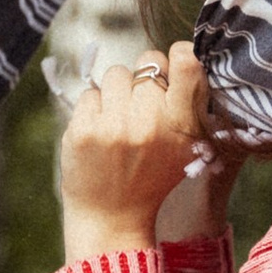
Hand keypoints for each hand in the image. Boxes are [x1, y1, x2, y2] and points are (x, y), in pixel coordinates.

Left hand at [60, 43, 221, 261]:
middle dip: (142, 80)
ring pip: (116, 73)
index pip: (187, 62)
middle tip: (140, 109)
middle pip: (147, 63)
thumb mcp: (185, 148)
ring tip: (119, 121)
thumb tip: (181, 55)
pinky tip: (100, 134)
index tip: (172, 63)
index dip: (177, 54)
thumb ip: (188, 106)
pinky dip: (94, 109)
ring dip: (116, 92)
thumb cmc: (151, 177)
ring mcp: (115, 126)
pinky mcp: (83, 130)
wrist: (112, 218)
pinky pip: (90, 93)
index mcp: (184, 126)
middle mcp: (152, 123)